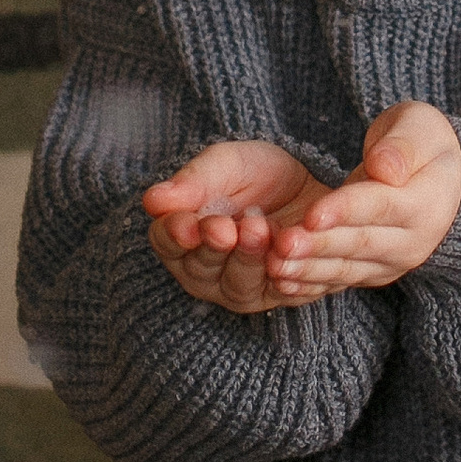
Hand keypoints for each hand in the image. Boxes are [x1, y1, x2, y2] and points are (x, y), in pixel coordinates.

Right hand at [142, 140, 325, 312]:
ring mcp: (242, 288)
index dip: (177, 234)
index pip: (167, 242)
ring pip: (240, 286)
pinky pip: (283, 292)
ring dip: (252, 260)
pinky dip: (291, 274)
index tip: (189, 226)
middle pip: (202, 268)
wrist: (307, 183)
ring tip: (268, 233)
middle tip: (231, 229)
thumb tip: (153, 200)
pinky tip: (295, 251)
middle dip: (216, 248)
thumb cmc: (255, 174)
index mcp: (182, 238)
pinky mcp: (280, 296)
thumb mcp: (226, 165)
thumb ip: (194, 182)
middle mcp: (206, 272)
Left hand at [250, 102, 460, 302]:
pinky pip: (339, 280)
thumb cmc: (422, 143)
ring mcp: (392, 262)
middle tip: (281, 246)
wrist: (443, 182)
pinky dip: (309, 284)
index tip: (310, 214)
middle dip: (318, 246)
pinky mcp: (373, 272)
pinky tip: (280, 282)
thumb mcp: (419, 128)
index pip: (380, 207)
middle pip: (359, 244)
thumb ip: (402, 146)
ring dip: (308, 270)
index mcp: (427, 203)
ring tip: (273, 267)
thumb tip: (386, 168)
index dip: (345, 211)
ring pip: (346, 268)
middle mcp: (413, 241)